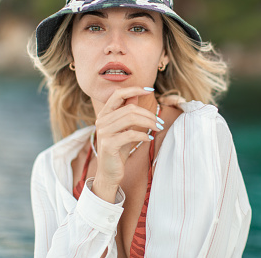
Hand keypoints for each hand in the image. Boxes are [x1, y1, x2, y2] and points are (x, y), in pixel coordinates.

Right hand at [92, 87, 160, 201]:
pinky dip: (143, 135)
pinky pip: (130, 134)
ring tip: (157, 128)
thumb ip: (128, 111)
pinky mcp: (108, 144)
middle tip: (159, 122)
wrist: (110, 172)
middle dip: (148, 114)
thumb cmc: (119, 148)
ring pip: (130, 118)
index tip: (150, 89)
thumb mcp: (125, 128)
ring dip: (148, 122)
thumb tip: (136, 95)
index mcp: (105, 114)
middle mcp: (101, 121)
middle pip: (129, 108)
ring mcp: (103, 132)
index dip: (134, 89)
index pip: (118, 94)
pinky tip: (149, 138)